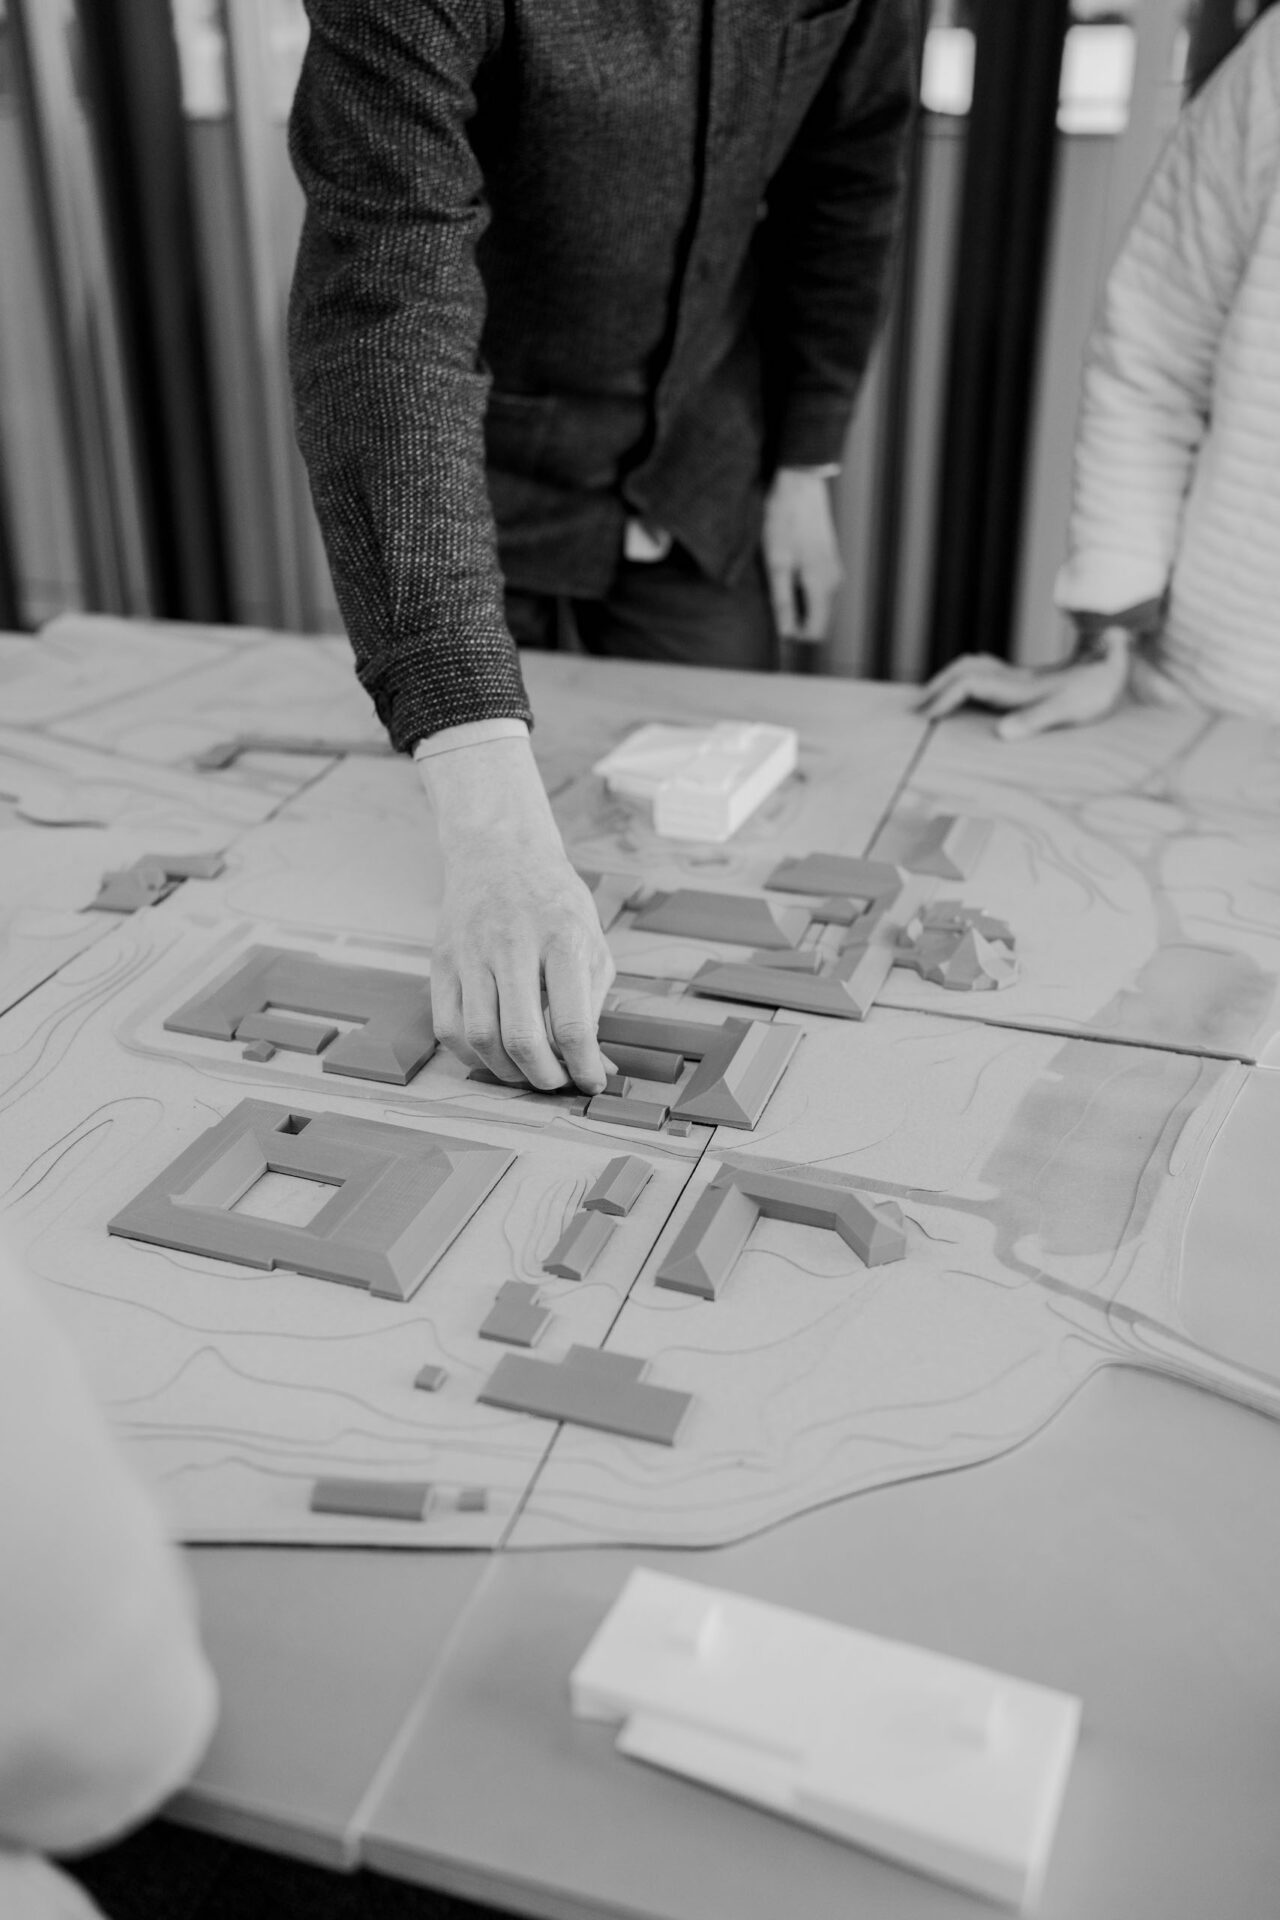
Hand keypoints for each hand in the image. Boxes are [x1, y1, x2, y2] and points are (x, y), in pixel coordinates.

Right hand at [418, 735, 614, 1090]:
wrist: (499, 852)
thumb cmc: (555, 904)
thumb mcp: (592, 942)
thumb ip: (594, 1003)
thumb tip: (596, 1066)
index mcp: (562, 939)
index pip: (572, 1023)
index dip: (583, 1067)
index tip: (592, 1084)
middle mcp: (513, 944)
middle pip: (521, 1038)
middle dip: (543, 1078)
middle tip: (556, 1084)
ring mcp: (471, 952)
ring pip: (479, 1038)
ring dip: (506, 1072)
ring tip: (525, 1072)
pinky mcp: (441, 961)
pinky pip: (447, 1027)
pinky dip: (471, 1055)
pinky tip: (492, 1054)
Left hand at [762, 467, 842, 642]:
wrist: (800, 485)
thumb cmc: (784, 521)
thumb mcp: (776, 564)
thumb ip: (782, 601)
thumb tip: (786, 633)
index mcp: (822, 586)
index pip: (816, 633)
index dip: (794, 633)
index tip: (776, 618)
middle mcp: (834, 583)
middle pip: (818, 621)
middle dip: (796, 618)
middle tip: (772, 596)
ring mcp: (834, 572)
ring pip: (818, 605)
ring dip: (797, 602)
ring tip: (779, 579)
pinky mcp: (830, 562)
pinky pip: (818, 590)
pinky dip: (802, 588)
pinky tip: (787, 568)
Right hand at [915, 630, 1131, 739]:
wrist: (1115, 665)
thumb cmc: (1094, 691)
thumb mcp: (1068, 710)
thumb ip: (1035, 720)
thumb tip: (1001, 733)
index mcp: (1016, 685)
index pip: (968, 685)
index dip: (942, 698)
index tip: (923, 716)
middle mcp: (1012, 677)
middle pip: (963, 671)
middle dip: (936, 688)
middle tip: (914, 712)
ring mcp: (1017, 676)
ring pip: (972, 668)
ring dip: (948, 681)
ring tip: (930, 702)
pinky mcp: (1024, 680)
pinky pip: (983, 673)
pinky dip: (964, 680)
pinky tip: (965, 693)